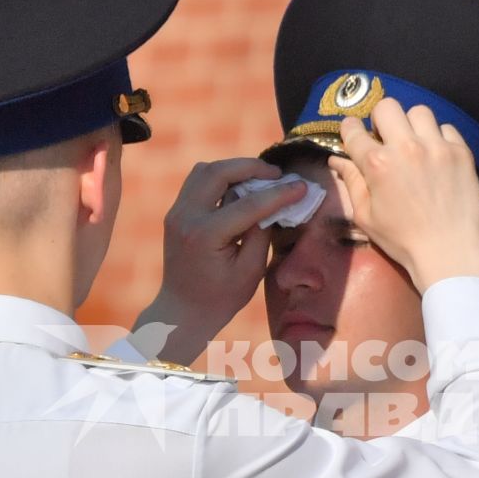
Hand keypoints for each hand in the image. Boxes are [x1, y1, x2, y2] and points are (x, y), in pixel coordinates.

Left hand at [132, 157, 306, 363]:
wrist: (183, 310)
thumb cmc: (221, 298)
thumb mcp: (250, 270)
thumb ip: (262, 232)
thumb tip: (274, 202)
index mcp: (205, 235)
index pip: (249, 204)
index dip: (279, 193)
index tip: (301, 186)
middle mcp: (186, 217)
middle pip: (219, 172)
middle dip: (252, 167)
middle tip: (277, 175)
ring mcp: (177, 212)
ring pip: (205, 170)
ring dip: (235, 169)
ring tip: (260, 179)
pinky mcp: (176, 212)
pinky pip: (198, 181)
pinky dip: (221, 178)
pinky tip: (240, 188)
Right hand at [329, 99, 478, 292]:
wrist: (450, 251)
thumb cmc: (403, 240)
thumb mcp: (366, 216)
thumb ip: (352, 182)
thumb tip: (336, 160)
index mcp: (377, 164)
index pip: (353, 130)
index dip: (350, 130)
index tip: (354, 135)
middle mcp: (406, 147)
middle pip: (387, 107)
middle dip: (382, 120)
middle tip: (387, 139)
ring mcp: (436, 147)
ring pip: (419, 112)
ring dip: (412, 125)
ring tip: (416, 145)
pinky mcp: (461, 152)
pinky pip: (447, 128)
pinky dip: (439, 138)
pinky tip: (438, 157)